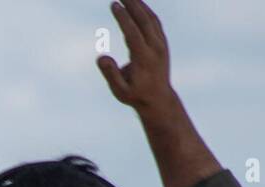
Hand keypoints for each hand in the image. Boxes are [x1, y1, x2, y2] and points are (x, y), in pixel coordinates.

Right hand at [97, 0, 178, 118]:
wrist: (158, 99)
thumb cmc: (135, 95)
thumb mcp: (120, 90)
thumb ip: (111, 74)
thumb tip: (101, 56)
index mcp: (144, 58)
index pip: (133, 33)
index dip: (123, 18)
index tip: (114, 5)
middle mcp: (155, 48)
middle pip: (144, 21)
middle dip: (132, 5)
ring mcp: (161, 44)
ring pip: (151, 19)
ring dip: (140, 5)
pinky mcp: (163, 43)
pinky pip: (155, 23)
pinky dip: (147, 12)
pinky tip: (138, 6)